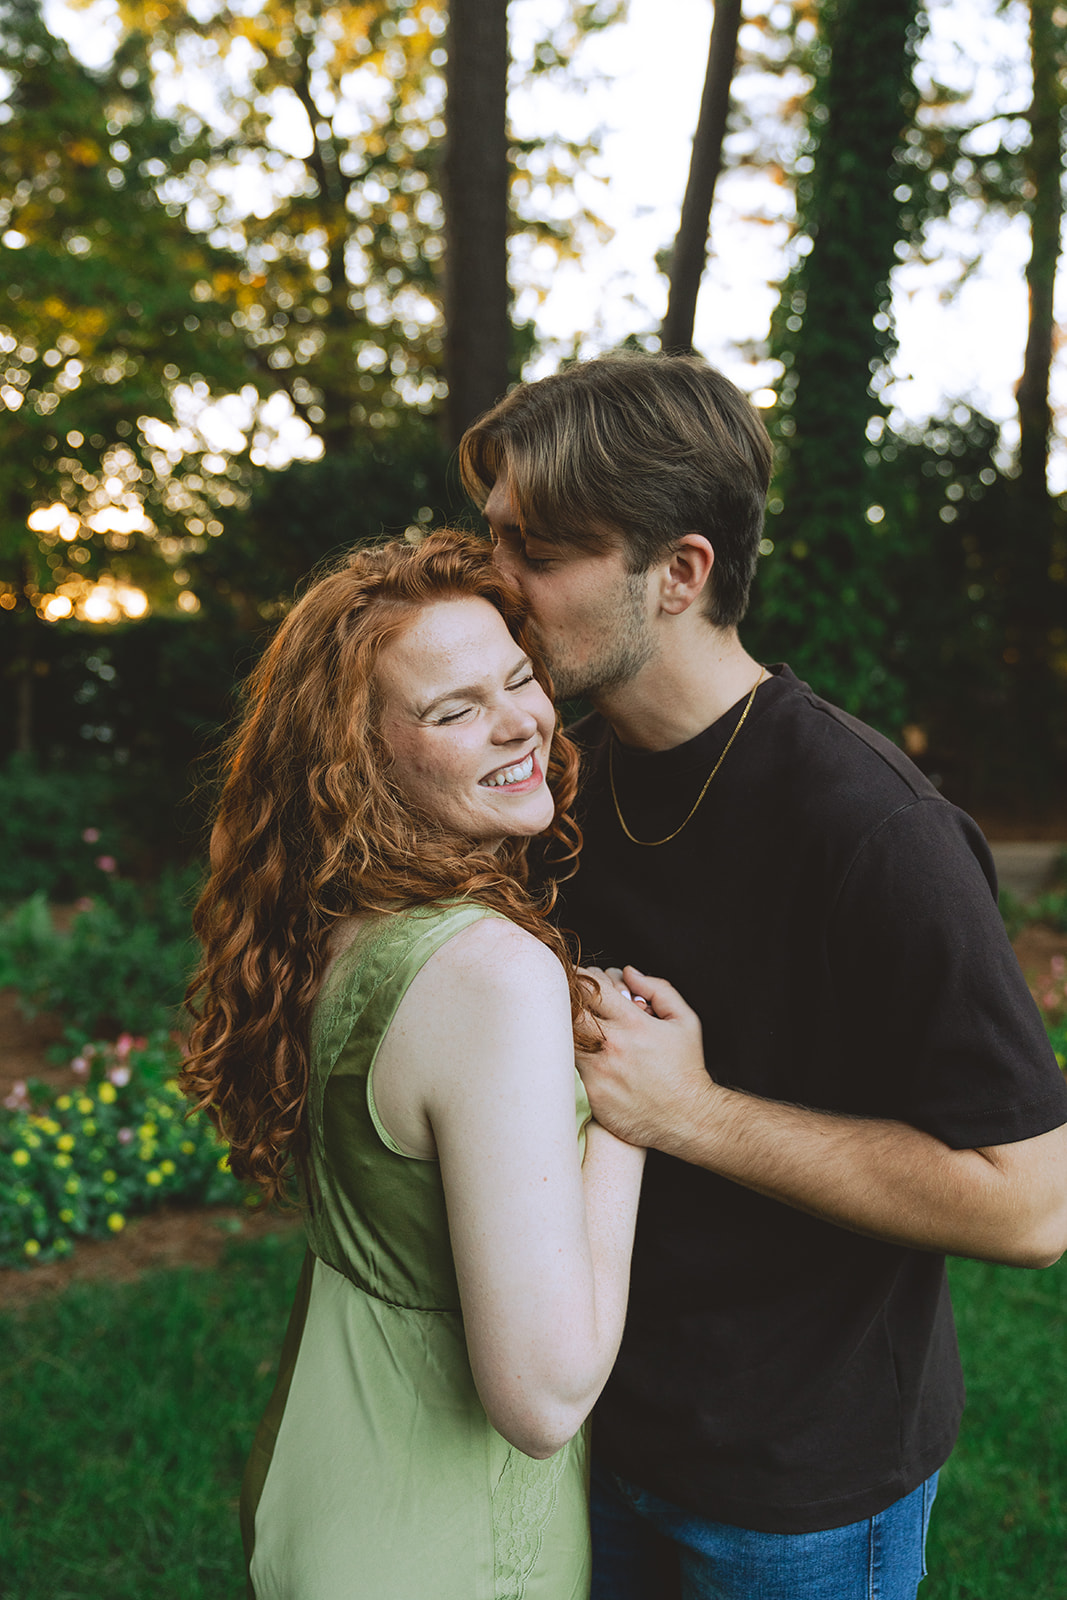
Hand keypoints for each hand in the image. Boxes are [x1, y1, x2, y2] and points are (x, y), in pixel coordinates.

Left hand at [577, 965, 715, 1150]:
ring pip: (563, 1039)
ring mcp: (597, 1072)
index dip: (585, 978)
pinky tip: (589, 1058)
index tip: (588, 983)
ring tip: (582, 1030)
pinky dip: (574, 1058)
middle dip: (569, 999)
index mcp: (633, 1023)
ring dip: (568, 1029)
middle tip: (575, 1002)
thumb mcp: (684, 1020)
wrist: (689, 1118)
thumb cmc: (686, 1069)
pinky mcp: (591, 1094)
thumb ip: (658, 989)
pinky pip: (570, 1068)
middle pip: (568, 1009)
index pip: (591, 986)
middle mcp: (611, 1046)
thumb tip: (629, 973)